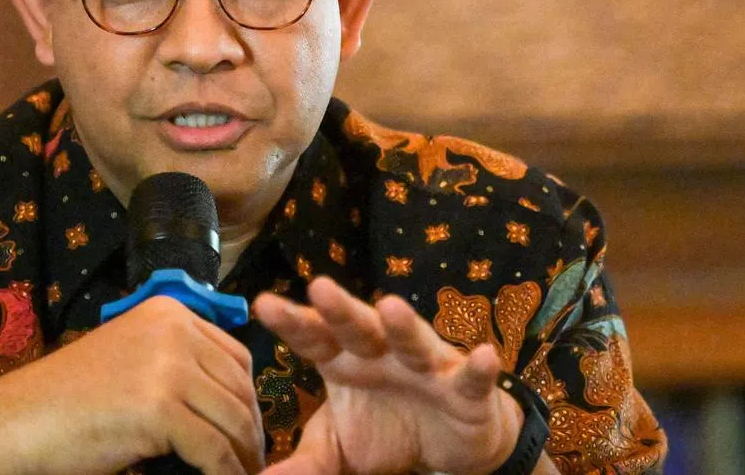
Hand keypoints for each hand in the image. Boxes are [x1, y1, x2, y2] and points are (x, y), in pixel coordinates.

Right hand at [0, 296, 264, 474]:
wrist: (18, 423)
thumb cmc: (71, 402)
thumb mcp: (133, 363)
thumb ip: (177, 366)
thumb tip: (234, 402)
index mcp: (168, 312)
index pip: (234, 356)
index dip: (247, 398)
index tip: (248, 432)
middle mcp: (173, 329)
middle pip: (240, 386)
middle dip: (250, 429)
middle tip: (253, 461)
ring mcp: (167, 365)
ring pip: (233, 418)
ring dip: (245, 455)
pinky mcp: (160, 407)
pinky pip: (214, 449)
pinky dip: (225, 473)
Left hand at [252, 277, 522, 474]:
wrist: (449, 447)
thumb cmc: (385, 432)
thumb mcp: (339, 448)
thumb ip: (306, 461)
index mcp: (344, 360)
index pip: (314, 338)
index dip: (291, 322)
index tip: (262, 305)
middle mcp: (382, 353)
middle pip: (357, 327)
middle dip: (339, 309)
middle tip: (319, 287)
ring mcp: (425, 366)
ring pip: (412, 341)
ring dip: (403, 326)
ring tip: (390, 307)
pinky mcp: (465, 389)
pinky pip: (471, 377)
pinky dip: (478, 368)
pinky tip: (482, 356)